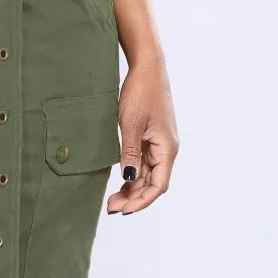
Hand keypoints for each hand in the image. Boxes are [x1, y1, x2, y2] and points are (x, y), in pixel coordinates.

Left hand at [108, 56, 177, 214]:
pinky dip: (132, 175)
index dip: (142, 201)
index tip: (123, 210)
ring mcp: (159, 144)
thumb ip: (130, 153)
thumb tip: (129, 178)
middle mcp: (166, 149)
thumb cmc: (141, 92)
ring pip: (148, 175)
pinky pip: (144, 163)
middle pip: (153, 183)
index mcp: (167, 148)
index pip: (158, 185)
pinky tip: (119, 182)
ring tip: (112, 199)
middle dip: (134, 198)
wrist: (147, 68)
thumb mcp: (130, 124)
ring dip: (132, 188)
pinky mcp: (151, 138)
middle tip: (111, 207)